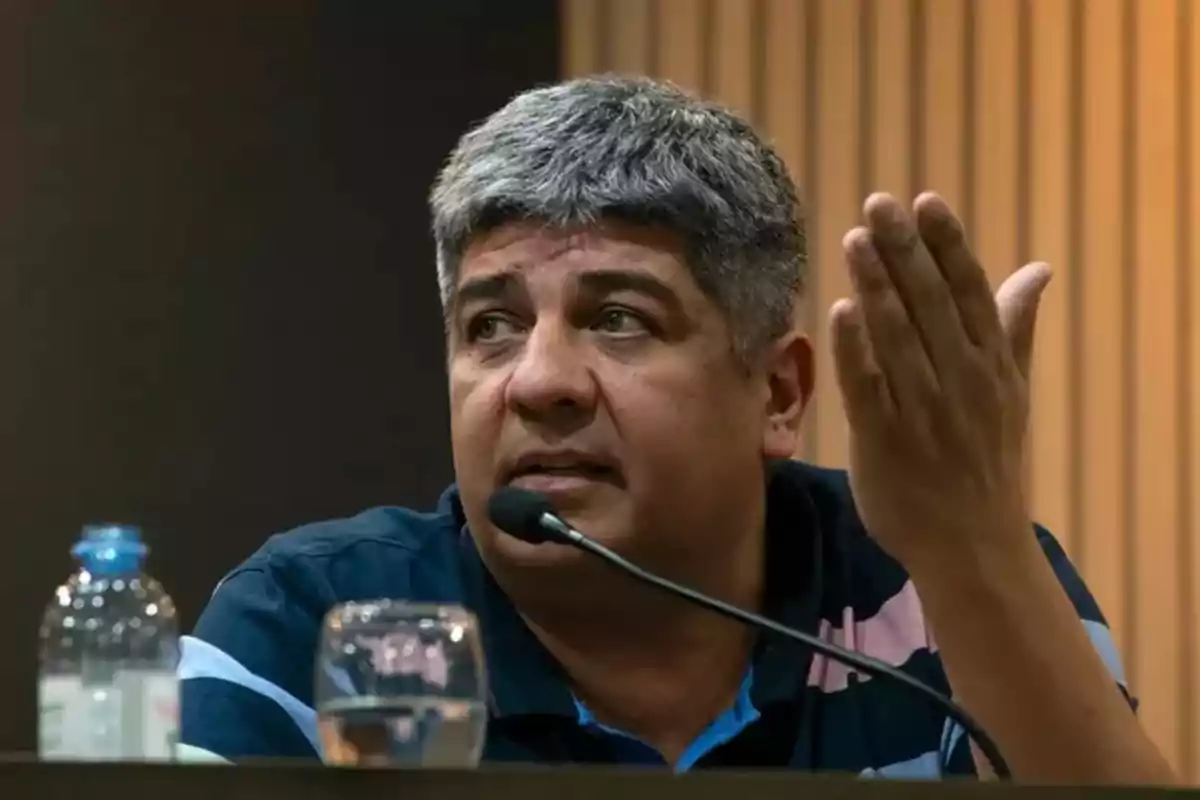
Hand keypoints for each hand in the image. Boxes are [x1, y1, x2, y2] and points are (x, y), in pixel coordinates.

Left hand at [829, 192, 1052, 574]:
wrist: (974, 546)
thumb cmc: (988, 464)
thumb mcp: (1013, 393)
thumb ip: (1015, 328)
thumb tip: (1038, 269)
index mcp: (993, 365)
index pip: (970, 292)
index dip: (948, 244)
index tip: (926, 200)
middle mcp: (961, 380)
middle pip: (931, 304)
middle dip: (905, 251)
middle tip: (878, 203)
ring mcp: (922, 410)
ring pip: (898, 337)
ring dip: (877, 286)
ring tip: (857, 240)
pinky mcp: (883, 440)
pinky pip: (868, 387)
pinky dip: (855, 349)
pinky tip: (840, 310)